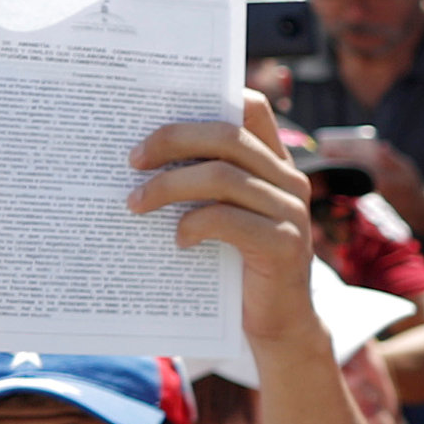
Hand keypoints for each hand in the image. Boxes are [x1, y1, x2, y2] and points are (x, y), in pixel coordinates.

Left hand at [129, 94, 321, 349]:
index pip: (252, 109)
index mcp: (274, 165)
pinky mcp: (285, 245)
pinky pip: (227, 219)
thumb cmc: (236, 264)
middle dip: (171, 140)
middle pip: (227, 136)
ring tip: (136, 204)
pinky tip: (177, 240)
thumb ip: (204, 182)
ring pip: (223, 175)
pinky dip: (192, 225)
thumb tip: (139, 152)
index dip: (210, 99)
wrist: (275, 323)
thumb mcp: (223, 213)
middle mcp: (289, 180)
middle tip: (132, 160)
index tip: (158, 113)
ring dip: (168, 186)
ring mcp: (291, 211)